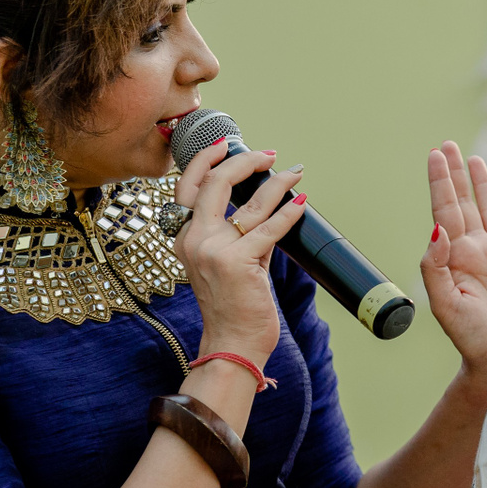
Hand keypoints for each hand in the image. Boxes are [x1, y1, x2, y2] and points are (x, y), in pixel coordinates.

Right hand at [172, 140, 306, 365]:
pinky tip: (302, 203)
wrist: (232, 343)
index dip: (206, 159)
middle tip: (268, 155)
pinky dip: (289, 212)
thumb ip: (237, 231)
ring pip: (250, 203)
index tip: (227, 144)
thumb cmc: (231, 304)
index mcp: (184, 238)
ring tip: (294, 173)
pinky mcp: (239, 263)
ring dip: (278, 183)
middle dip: (245, 161)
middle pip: (214, 183)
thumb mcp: (224, 261)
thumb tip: (265, 202)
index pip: (187, 186)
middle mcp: (194, 240)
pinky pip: (270, 228)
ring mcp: (215, 251)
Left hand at [419, 142, 486, 383]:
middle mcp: (478, 252)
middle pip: (465, 203)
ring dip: (485, 187)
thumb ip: (435, 266)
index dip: (441, 182)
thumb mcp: (445, 304)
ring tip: (477, 161)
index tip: (436, 154)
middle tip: (447, 145)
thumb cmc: (471, 338)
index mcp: (457, 257)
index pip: (446, 210)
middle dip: (455, 175)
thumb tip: (437, 228)